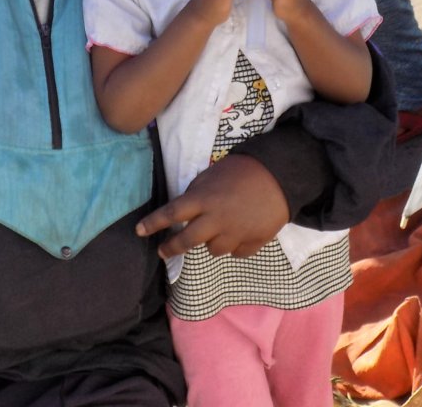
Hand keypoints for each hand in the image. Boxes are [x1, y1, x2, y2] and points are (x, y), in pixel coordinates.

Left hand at [136, 154, 289, 258]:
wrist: (282, 175)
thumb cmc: (243, 169)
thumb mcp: (213, 174)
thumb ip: (197, 192)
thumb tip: (186, 207)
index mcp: (204, 199)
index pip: (172, 214)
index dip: (153, 223)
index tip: (139, 231)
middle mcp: (216, 220)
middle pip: (188, 241)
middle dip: (171, 247)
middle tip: (163, 250)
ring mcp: (235, 234)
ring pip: (213, 250)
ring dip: (210, 242)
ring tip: (216, 230)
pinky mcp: (254, 242)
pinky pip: (237, 252)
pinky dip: (235, 246)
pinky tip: (238, 233)